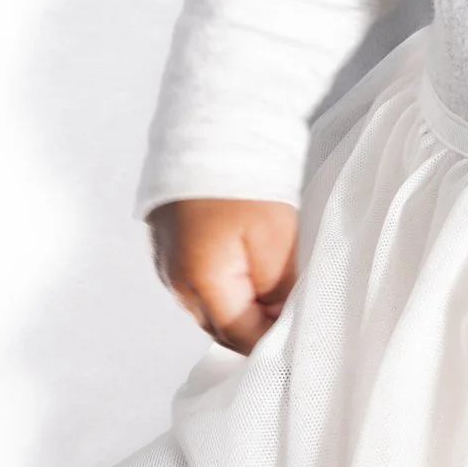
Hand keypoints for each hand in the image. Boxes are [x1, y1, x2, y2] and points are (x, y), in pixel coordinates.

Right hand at [146, 197, 299, 355]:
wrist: (214, 125)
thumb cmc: (246, 182)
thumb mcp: (278, 241)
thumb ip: (279, 291)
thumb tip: (280, 320)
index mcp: (199, 284)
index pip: (240, 337)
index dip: (272, 341)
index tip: (301, 334)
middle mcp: (174, 280)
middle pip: (220, 325)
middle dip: (256, 325)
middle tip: (292, 310)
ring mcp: (166, 261)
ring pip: (209, 303)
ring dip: (240, 303)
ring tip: (274, 284)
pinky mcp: (168, 241)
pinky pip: (198, 279)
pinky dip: (224, 282)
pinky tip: (248, 265)